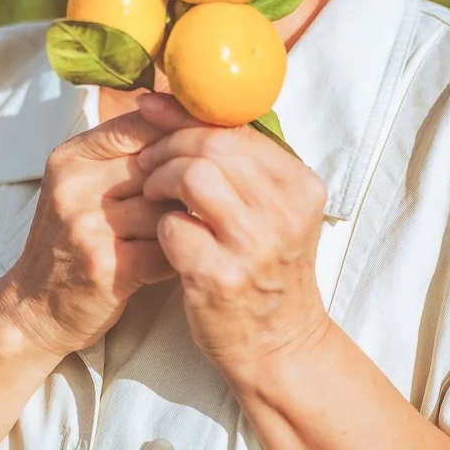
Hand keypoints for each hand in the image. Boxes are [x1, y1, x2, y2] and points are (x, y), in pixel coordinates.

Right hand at [0, 105, 182, 360]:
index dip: (181, 134)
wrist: (33, 308)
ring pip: (166, 207)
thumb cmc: (71, 243)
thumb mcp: (82, 187)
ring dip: (183, 221)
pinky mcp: (104, 264)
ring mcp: (86, 225)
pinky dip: (178, 253)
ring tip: (186, 231)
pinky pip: (166, 246)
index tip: (208, 149)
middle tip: (203, 198)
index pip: (139, 125)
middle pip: (159, 166)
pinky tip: (178, 258)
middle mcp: (74, 186)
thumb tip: (191, 122)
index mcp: (71, 158)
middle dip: (185, 184)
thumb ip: (126, 156)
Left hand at [133, 90, 330, 378]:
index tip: (152, 111)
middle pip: (213, 145)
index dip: (186, 116)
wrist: (279, 345)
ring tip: (154, 195)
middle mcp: (285, 211)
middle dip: (168, 146)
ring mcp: (254, 246)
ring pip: (193, 176)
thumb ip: (241, 164)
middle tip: (148, 164)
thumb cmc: (265, 269)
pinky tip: (165, 236)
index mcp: (301, 186)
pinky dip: (161, 226)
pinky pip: (173, 226)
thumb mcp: (273, 211)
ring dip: (161, 180)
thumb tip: (174, 104)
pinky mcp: (220, 277)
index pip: (238, 128)